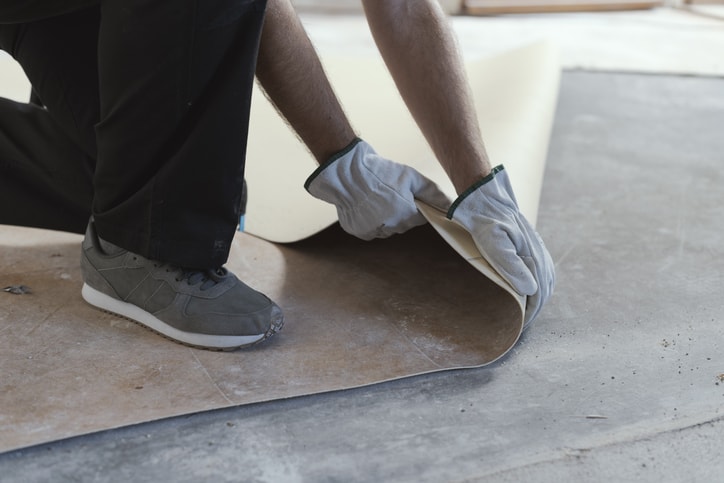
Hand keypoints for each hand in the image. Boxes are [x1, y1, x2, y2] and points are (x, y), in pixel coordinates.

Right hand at [305, 138, 449, 239]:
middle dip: (401, 212)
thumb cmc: (381, 172)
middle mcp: (390, 227)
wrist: (347, 172)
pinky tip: (366, 206)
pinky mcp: (358, 231)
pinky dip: (370, 222)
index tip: (408, 196)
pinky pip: (370, 230)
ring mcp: (372, 231)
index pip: (420, 218)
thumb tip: (451, 204)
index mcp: (406, 215)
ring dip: (386, 219)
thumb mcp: (410, 177)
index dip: (415, 206)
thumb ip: (432, 192)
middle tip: (390, 194)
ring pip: (386, 229)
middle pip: (403, 225)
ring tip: (377, 199)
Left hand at [444, 166, 554, 325]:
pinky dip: (540, 285)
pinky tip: (530, 291)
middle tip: (519, 327)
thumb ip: (510, 265)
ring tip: (525, 314)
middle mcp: (538, 254)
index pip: (537, 294)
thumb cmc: (483, 219)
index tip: (518, 329)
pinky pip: (543, 270)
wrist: (484, 195)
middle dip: (534, 310)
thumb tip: (530, 290)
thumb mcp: (492, 242)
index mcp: (531, 257)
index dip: (529, 314)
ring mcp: (537, 248)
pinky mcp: (531, 244)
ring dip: (538, 299)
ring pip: (546, 281)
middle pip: (544, 290)